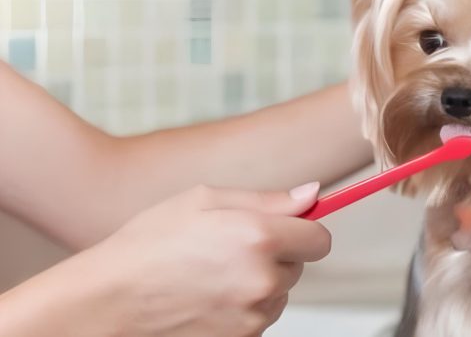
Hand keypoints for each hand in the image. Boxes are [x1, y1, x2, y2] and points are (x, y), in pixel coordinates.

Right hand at [0, 183, 329, 336]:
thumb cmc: (148, 246)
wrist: (107, 302)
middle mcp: (262, 281)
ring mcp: (252, 316)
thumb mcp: (204, 200)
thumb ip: (268, 199)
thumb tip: (311, 194)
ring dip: (259, 283)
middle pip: (298, 267)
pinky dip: (243, 308)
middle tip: (232, 248)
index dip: (305, 230)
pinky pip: (258, 318)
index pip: (320, 239)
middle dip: (276, 256)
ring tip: (213, 274)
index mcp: (258, 238)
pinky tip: (209, 297)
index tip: (290, 228)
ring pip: (278, 294)